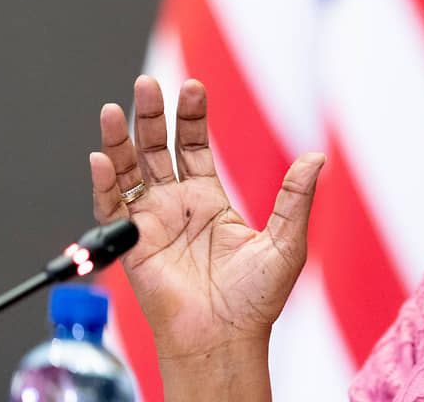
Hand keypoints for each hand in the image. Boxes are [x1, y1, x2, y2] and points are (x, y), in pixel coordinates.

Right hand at [90, 76, 324, 360]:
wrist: (226, 338)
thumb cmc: (256, 300)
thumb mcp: (285, 241)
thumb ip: (295, 197)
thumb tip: (317, 156)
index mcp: (209, 201)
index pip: (194, 147)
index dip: (192, 118)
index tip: (193, 87)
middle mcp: (177, 207)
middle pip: (157, 150)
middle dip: (152, 116)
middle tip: (149, 84)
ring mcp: (151, 223)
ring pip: (129, 171)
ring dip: (121, 140)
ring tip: (118, 108)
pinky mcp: (132, 245)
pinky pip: (112, 209)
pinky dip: (106, 183)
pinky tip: (106, 157)